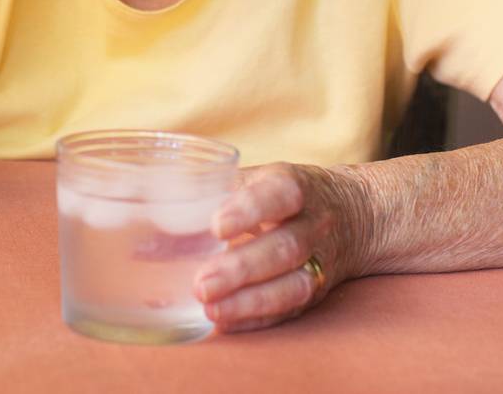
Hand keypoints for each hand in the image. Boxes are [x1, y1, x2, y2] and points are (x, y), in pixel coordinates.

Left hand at [193, 162, 371, 333]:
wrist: (353, 214)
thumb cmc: (281, 195)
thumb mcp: (256, 180)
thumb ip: (211, 197)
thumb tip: (149, 233)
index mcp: (295, 186)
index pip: (281, 194)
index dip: (250, 209)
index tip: (216, 226)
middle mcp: (314, 224)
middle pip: (286, 247)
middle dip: (243, 268)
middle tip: (201, 284)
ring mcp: (321, 261)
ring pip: (295, 284)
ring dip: (250, 301)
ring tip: (210, 309)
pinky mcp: (318, 292)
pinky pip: (291, 309)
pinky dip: (257, 318)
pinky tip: (225, 322)